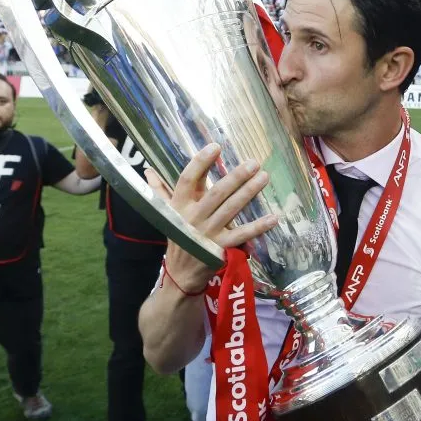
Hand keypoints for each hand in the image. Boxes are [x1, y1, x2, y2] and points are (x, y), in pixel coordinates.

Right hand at [145, 144, 276, 292]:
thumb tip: (147, 170)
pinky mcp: (221, 248)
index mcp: (179, 205)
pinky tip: (273, 217)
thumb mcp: (166, 214)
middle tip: (254, 162)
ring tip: (264, 177)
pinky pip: (242, 235)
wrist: (180, 274)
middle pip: (216, 193)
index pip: (188, 179)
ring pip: (230, 209)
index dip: (201, 162)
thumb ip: (159, 191)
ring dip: (248, 193)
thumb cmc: (178, 237)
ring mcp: (208, 233)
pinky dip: (258, 226)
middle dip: (236, 177)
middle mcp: (193, 218)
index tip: (216, 147)